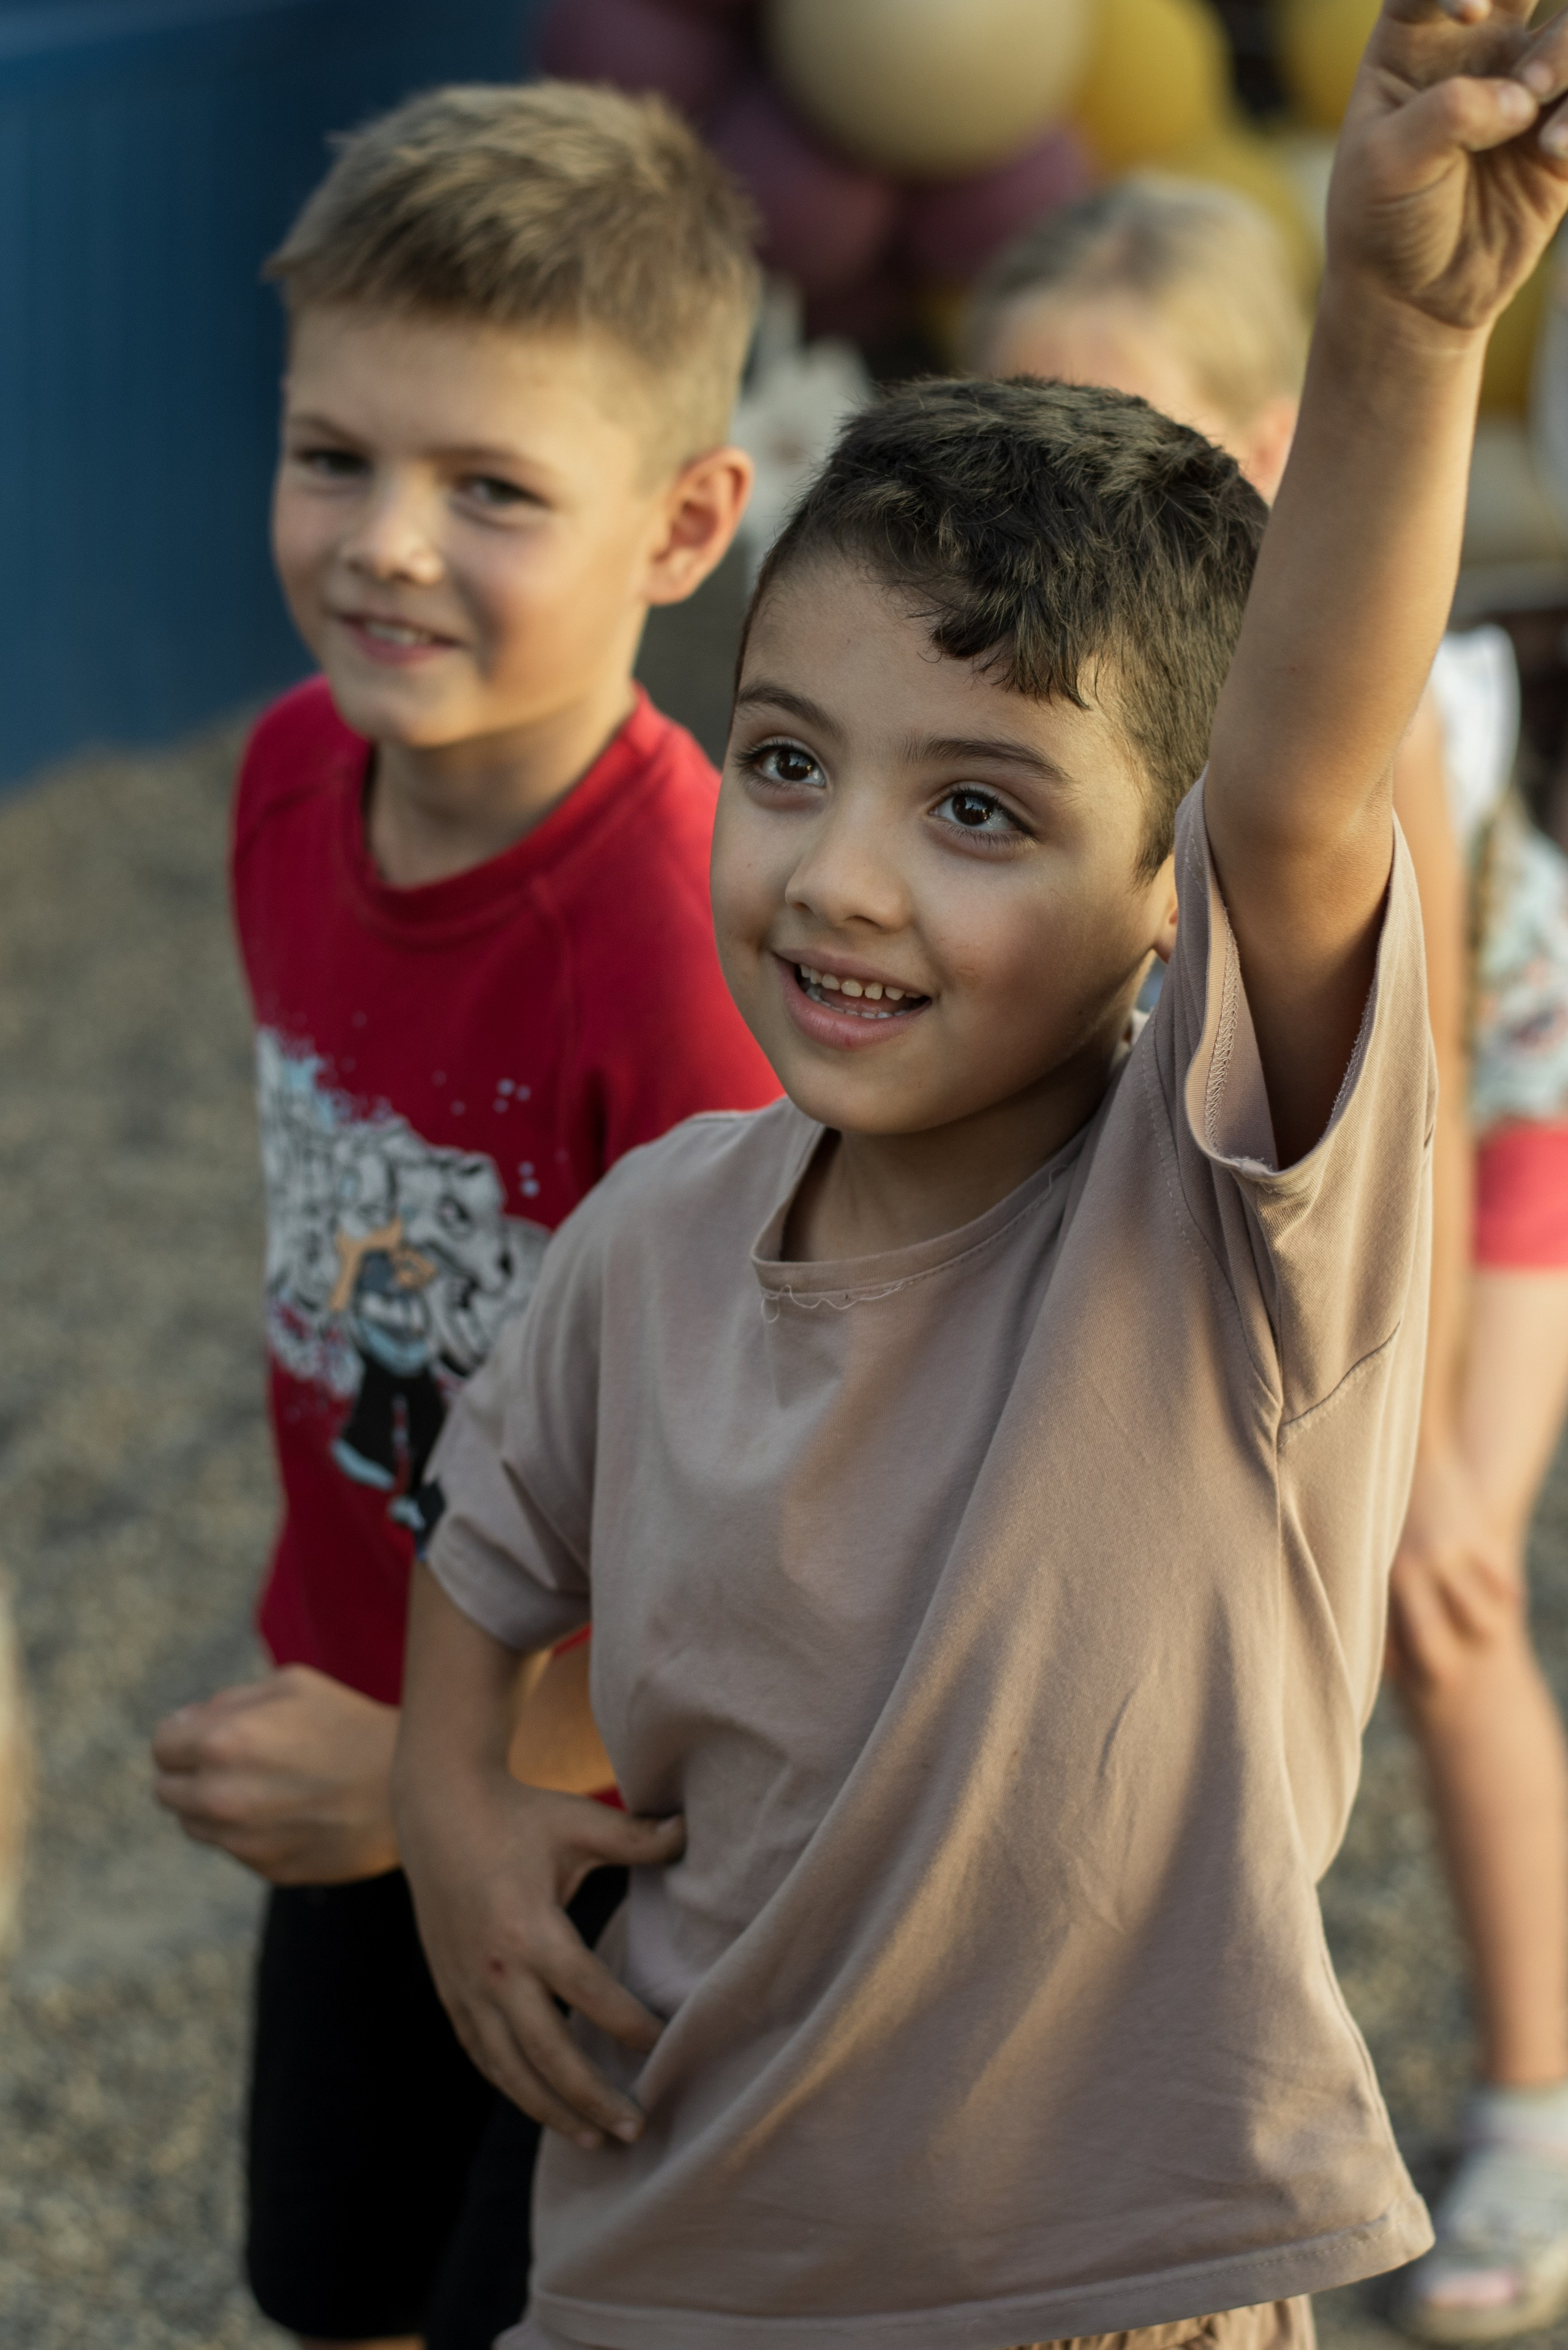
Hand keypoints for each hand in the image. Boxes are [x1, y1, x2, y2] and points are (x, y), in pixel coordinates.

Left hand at [151, 1664, 398, 1883]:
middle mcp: (221, 1796)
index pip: (161, 1746)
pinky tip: (292, 1809)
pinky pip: (235, 1847)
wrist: (406, 1786)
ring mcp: (241, 1839)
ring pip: (195, 1823)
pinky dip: (251, 1829)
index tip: (207, 1733)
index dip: (182, 1735)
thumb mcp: (291, 1685)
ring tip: (268, 1784)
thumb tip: (190, 1725)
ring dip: (215, 1804)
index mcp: (221, 1742)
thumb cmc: (347, 1724)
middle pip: (167, 1790)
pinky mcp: (265, 1868)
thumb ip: (228, 1702)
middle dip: (192, 1772)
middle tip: (237, 1759)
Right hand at [398, 1768, 683, 2148]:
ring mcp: (465, 1986)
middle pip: (547, 2052)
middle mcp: (493, 1968)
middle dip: (592, 2098)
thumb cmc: (518, 1814)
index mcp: (528, 1927)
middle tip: (636, 2129)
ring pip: (508, 2069)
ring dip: (551, 2111)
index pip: (586, 1993)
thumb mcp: (578, 1821)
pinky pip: (482, 2054)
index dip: (627, 2024)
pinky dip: (513, 2086)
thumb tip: (691, 1830)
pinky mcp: (450, 1991)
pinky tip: (545, 2107)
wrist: (437, 1810)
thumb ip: (635, 1837)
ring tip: (594, 2141)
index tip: (665, 2044)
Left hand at [1332, 1, 1567, 338]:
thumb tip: (1523, 98)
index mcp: (1416, 37)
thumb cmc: (1383, 222)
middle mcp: (1479, 43)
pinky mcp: (1564, 127)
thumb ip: (1448, 114)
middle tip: (1528, 59)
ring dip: (1566, 52)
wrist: (1416, 295)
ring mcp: (1528, 80)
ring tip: (1531, 105)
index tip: (1471, 15)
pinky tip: (1553, 151)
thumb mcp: (1388, 166)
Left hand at [1387, 1448, 1521, 1687]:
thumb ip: (1367, 1581)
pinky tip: (1502, 1595)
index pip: (1385, 1648)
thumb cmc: (1374, 1496)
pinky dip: (1505, 1596)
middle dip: (1444, 1672)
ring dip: (1485, 1631)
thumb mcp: (1363, 1543)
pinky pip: (1504, 1587)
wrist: (1403, 1442)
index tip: (1406, 1673)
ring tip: (1484, 1629)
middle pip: (1434, 1651)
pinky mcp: (1477, 1537)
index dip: (1399, 1667)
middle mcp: (1408, 1572)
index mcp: (1373, 1575)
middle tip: (1452, 1675)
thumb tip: (1364, 1625)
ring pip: (1481, 1624)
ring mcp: (1446, 1555)